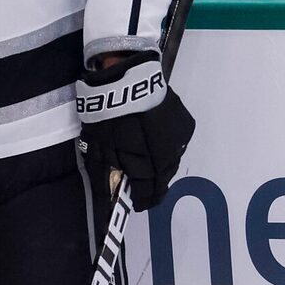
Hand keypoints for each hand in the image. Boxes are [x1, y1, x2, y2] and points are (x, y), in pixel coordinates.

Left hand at [80, 52, 192, 201]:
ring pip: (171, 162)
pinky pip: (175, 143)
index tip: (138, 203)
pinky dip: (166, 147)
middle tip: (144, 186)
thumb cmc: (109, 118)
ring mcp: (179, 141)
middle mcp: (168, 158)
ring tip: (149, 163)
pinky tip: (155, 140)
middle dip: (153, 186)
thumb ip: (105, 177)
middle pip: (163, 180)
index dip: (143, 201)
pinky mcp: (184, 124)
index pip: (149, 194)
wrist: (127, 81)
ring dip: (161, 166)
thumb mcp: (99, 149)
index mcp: (147, 168)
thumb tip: (105, 203)